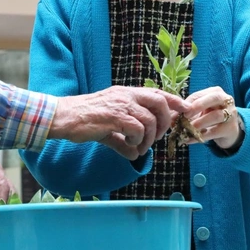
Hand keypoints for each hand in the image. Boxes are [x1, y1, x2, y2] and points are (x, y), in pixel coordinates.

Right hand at [50, 87, 187, 159]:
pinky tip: (129, 146)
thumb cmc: (84, 121)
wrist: (64, 117)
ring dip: (149, 138)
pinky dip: (137, 141)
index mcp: (126, 93)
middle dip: (165, 122)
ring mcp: (121, 104)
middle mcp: (126, 95)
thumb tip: (134, 156)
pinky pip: (137, 129)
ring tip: (140, 147)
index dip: (174, 100)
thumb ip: (124, 140)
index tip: (185, 109)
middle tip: (158, 138)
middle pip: (160, 103)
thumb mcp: (109, 129)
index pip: (157, 93)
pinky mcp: (115, 116)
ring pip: (150, 120)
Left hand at [182, 86, 241, 149]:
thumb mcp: (199, 112)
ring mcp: (231, 114)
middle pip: (214, 98)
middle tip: (185, 116)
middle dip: (198, 105)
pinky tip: (189, 139)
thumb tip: (170, 118)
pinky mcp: (230, 128)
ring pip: (216, 115)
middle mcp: (225, 100)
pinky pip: (214, 132)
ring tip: (187, 129)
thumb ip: (186, 112)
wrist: (227, 131)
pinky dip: (200, 136)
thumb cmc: (210, 117)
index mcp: (215, 92)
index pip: (199, 94)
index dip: (187, 103)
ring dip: (200, 122)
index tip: (177, 112)